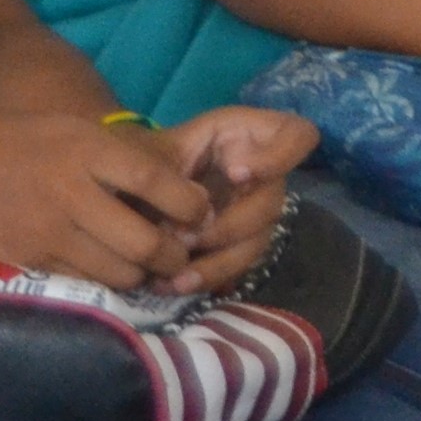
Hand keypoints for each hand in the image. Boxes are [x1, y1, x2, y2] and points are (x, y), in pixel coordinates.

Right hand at [0, 112, 219, 291]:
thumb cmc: (13, 144)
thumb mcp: (70, 131)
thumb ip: (121, 158)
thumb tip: (181, 188)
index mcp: (87, 151)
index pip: (160, 182)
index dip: (192, 206)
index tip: (203, 215)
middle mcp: (71, 193)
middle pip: (147, 242)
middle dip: (175, 256)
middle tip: (183, 255)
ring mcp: (47, 232)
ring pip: (120, 272)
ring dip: (143, 275)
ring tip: (150, 268)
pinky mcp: (27, 261)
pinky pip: (84, 282)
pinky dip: (106, 282)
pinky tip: (111, 272)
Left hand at [156, 107, 312, 294]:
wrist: (123, 192)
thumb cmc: (139, 160)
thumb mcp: (147, 154)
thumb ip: (171, 172)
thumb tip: (203, 211)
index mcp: (247, 136)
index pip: (297, 136)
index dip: (280, 157)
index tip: (237, 174)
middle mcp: (262, 174)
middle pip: (273, 201)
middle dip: (231, 225)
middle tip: (186, 238)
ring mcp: (253, 210)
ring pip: (257, 241)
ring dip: (218, 262)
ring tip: (176, 277)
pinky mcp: (238, 242)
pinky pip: (237, 265)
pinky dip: (206, 278)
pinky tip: (173, 285)